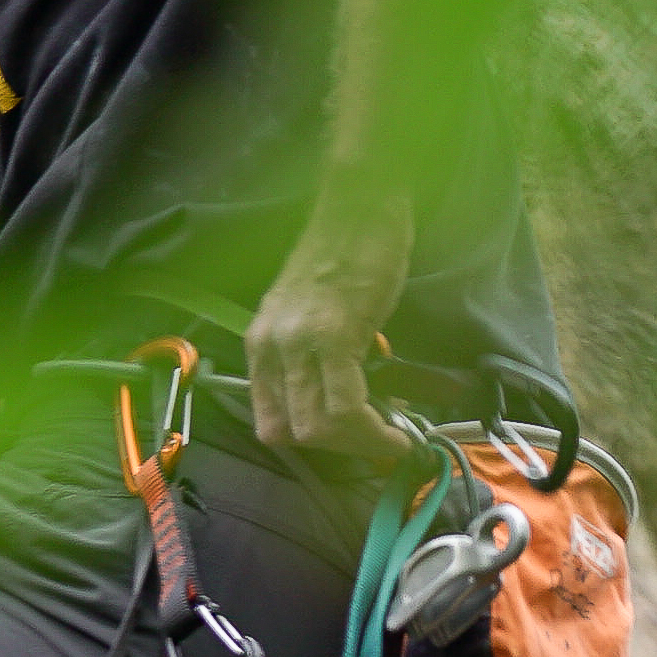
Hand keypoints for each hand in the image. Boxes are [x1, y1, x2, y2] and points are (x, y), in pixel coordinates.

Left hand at [247, 196, 412, 459]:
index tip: (348, 441)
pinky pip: (345, 407)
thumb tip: (343, 398)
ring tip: (391, 440)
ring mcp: (298, 344)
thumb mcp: (310, 312)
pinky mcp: (333, 338)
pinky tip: (397, 433)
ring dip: (360, 446)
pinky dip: (373, 432)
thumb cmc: (343, 252)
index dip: (312, 443)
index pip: (270, 421)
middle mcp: (270, 347)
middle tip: (377, 444)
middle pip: (292, 433)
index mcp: (260, 343)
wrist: (359, 208)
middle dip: (341, 449)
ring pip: (318, 429)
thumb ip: (313, 356)